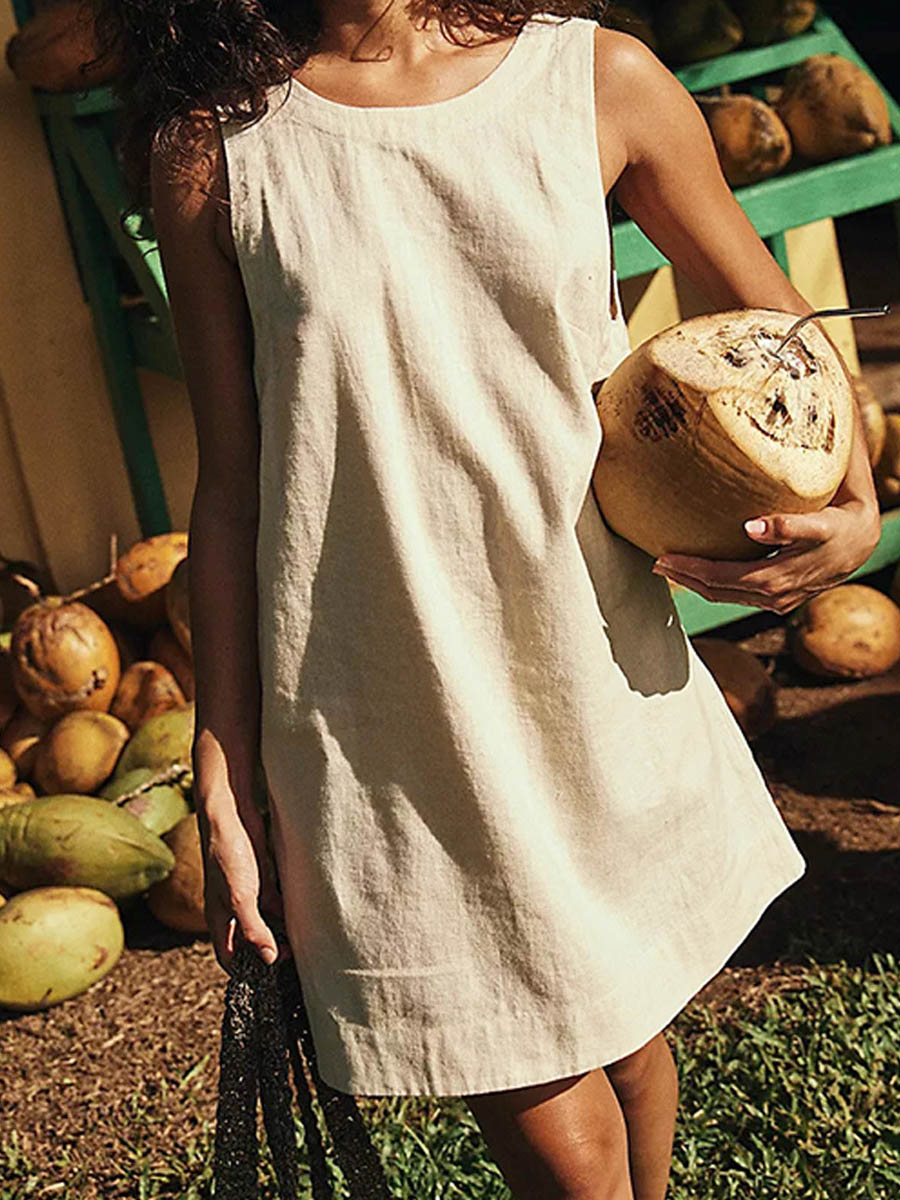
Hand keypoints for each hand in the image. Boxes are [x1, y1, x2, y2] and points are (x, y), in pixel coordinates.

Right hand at [196, 797, 291, 973]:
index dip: (246, 971)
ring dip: (280, 932)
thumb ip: (254, 928)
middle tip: (292, 960)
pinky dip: (287, 910)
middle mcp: (232, 910)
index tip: (269, 980)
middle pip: (250, 942)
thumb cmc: (227, 856)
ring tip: (303, 943)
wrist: (232, 815)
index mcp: (219, 920)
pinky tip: (304, 914)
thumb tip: (268, 959)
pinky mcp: (261, 878)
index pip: (229, 956)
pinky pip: (276, 902)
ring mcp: (247, 894)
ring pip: (266, 923)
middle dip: (268, 953)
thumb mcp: (240, 897)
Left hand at [651, 497, 881, 614]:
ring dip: (696, 584)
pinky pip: (736, 595)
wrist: (861, 545)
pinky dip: (715, 585)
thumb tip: (752, 526)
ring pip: (724, 596)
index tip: (664, 557)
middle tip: (658, 562)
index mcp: (773, 581)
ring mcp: (774, 602)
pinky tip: (701, 573)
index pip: (719, 578)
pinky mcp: (777, 599)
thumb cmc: (837, 528)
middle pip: (716, 591)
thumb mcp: (818, 524)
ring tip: (672, 567)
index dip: (689, 570)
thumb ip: (787, 525)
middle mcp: (771, 597)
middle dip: (685, 579)